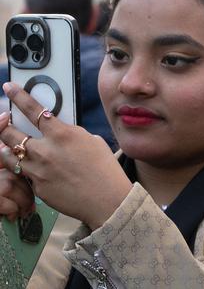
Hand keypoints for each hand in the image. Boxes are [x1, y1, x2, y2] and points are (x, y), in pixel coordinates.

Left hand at [0, 82, 132, 229]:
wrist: (107, 200)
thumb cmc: (104, 169)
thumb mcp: (91, 141)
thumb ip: (70, 133)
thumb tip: (59, 130)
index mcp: (61, 134)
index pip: (32, 109)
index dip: (18, 96)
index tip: (9, 87)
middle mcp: (45, 151)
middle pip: (10, 133)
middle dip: (4, 126)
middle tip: (4, 123)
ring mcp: (38, 171)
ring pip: (9, 155)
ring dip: (8, 149)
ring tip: (10, 147)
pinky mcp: (37, 188)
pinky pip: (24, 175)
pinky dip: (25, 170)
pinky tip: (35, 171)